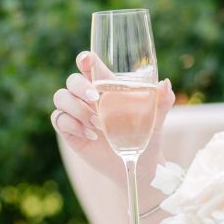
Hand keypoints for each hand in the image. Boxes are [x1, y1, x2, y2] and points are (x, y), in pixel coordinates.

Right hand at [50, 50, 174, 183]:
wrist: (138, 164)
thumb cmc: (146, 136)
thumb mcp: (156, 119)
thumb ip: (162, 101)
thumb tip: (165, 84)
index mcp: (106, 86)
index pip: (90, 66)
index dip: (85, 59)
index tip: (86, 60)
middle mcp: (88, 97)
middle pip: (72, 80)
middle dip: (80, 87)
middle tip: (95, 99)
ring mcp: (76, 113)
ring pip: (61, 97)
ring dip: (77, 109)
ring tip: (98, 125)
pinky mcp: (69, 130)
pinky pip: (58, 119)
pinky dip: (73, 125)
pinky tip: (90, 136)